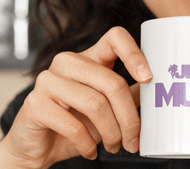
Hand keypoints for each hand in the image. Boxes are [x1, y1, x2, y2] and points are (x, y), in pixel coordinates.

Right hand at [0, 26, 150, 168]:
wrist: (33, 146)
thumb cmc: (73, 121)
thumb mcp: (106, 105)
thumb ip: (128, 93)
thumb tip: (156, 89)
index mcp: (88, 57)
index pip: (115, 38)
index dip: (134, 54)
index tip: (148, 78)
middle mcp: (68, 61)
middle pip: (112, 81)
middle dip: (128, 117)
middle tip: (133, 140)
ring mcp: (49, 80)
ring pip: (96, 103)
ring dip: (111, 132)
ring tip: (115, 146)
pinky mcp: (35, 103)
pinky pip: (73, 125)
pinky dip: (88, 143)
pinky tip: (91, 151)